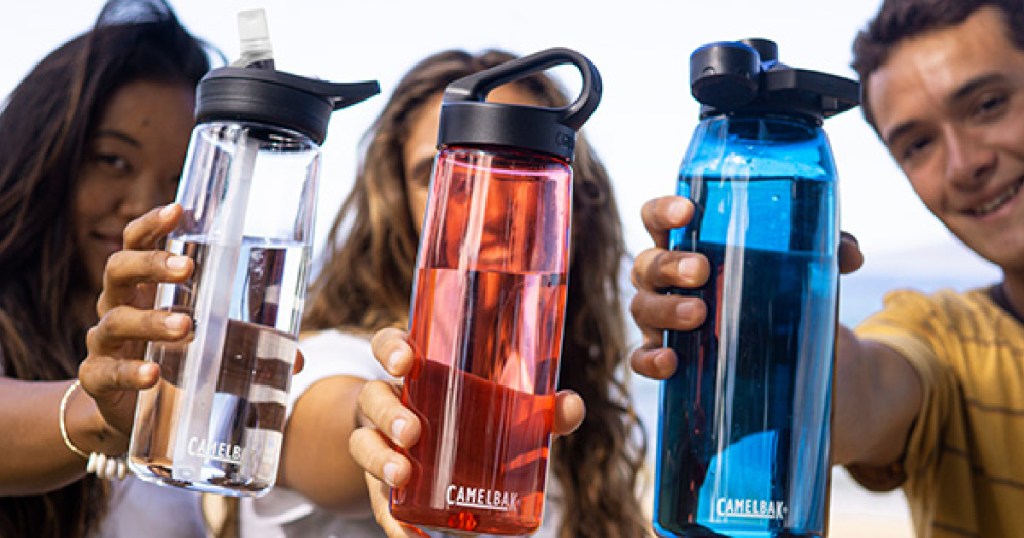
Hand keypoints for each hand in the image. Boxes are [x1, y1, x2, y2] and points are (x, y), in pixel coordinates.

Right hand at [79, 204, 306, 435]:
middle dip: (151, 264)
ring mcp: (104, 343)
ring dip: (152, 321)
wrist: (131, 414)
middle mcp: (117, 306)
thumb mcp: (215, 345)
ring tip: (185, 327)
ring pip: (116, 321)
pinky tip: (152, 374)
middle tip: (187, 267)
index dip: (153, 224)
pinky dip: (129, 372)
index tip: (178, 210)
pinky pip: (105, 372)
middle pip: (118, 270)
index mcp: (144, 287)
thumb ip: (252, 345)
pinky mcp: (97, 380)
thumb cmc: (176, 362)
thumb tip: (298, 359)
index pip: (138, 243)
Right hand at [349, 327, 584, 536]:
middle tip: (412, 431)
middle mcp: (391, 402)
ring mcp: (382, 443)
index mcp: (417, 372)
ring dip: (380, 459)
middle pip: (374, 397)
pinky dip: (392, 519)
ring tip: (403, 474)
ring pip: (364, 443)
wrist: (433, 452)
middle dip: (389, 413)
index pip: (389, 346)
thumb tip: (570, 406)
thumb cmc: (472, 415)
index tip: (407, 361)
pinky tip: (411, 535)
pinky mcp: (383, 483)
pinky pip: (380, 500)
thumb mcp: (503, 406)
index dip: (392, 349)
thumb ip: (539, 408)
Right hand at [627, 195, 864, 381]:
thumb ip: (825, 250)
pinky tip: (670, 361)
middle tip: (702, 272)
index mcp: (689, 244)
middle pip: (648, 264)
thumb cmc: (781, 292)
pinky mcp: (670, 359)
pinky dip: (649, 359)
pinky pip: (642, 358)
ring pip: (641, 308)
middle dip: (670, 266)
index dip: (663, 211)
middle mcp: (666, 279)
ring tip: (698, 315)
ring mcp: (662, 319)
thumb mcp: (804, 268)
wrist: (790, 357)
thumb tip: (849, 254)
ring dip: (665, 309)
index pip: (658, 218)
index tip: (688, 212)